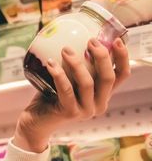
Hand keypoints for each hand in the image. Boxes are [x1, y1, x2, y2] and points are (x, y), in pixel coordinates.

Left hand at [14, 38, 130, 152]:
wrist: (37, 122)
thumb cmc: (52, 97)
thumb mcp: (69, 81)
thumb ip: (77, 67)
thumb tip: (73, 37)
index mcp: (103, 95)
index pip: (121, 75)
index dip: (122, 57)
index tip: (116, 40)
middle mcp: (99, 104)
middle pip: (108, 77)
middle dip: (102, 57)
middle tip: (91, 40)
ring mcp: (86, 110)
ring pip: (87, 83)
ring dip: (77, 63)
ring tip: (66, 49)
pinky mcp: (70, 113)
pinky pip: (66, 90)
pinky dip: (59, 75)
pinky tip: (51, 63)